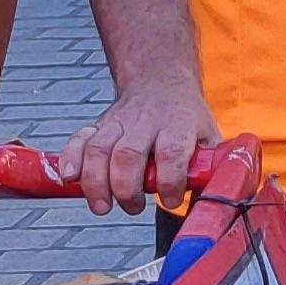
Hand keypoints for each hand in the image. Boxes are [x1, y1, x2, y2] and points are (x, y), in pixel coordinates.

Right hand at [65, 77, 216, 214]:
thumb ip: (209, 167)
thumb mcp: (208, 135)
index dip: (169, 182)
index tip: (169, 200)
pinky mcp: (98, 124)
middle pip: (129, 155)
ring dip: (96, 183)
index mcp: (177, 124)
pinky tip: (71, 179)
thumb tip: (215, 204)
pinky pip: (78, 140)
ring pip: (99, 150)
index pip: (171, 153)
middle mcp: (145, 122)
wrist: (160, 78)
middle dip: (127, 189)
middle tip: (134, 206)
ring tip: (103, 206)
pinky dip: (70, 160)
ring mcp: (118, 122)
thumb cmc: (184, 115)